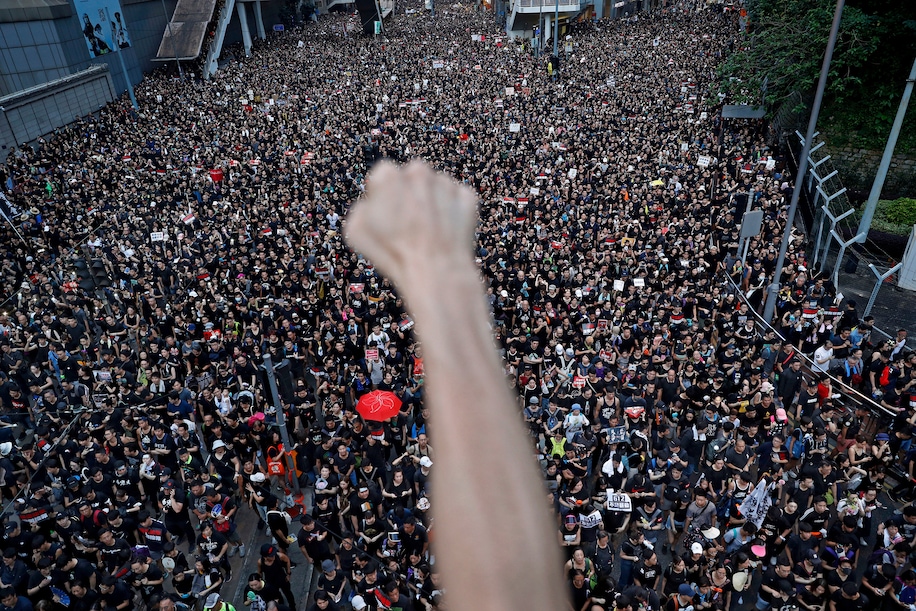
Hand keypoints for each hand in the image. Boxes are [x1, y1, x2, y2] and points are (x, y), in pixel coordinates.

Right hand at [345, 160, 477, 289]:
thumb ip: (361, 208)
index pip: (384, 175)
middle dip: (410, 194)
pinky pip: (457, 199)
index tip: (386, 213)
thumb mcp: (356, 231)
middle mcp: (419, 172)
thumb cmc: (393, 253)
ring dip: (432, 202)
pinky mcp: (467, 196)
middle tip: (409, 222)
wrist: (435, 270)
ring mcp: (445, 183)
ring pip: (436, 187)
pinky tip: (445, 231)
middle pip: (412, 178)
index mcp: (388, 175)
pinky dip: (453, 211)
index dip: (384, 196)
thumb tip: (370, 203)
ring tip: (428, 231)